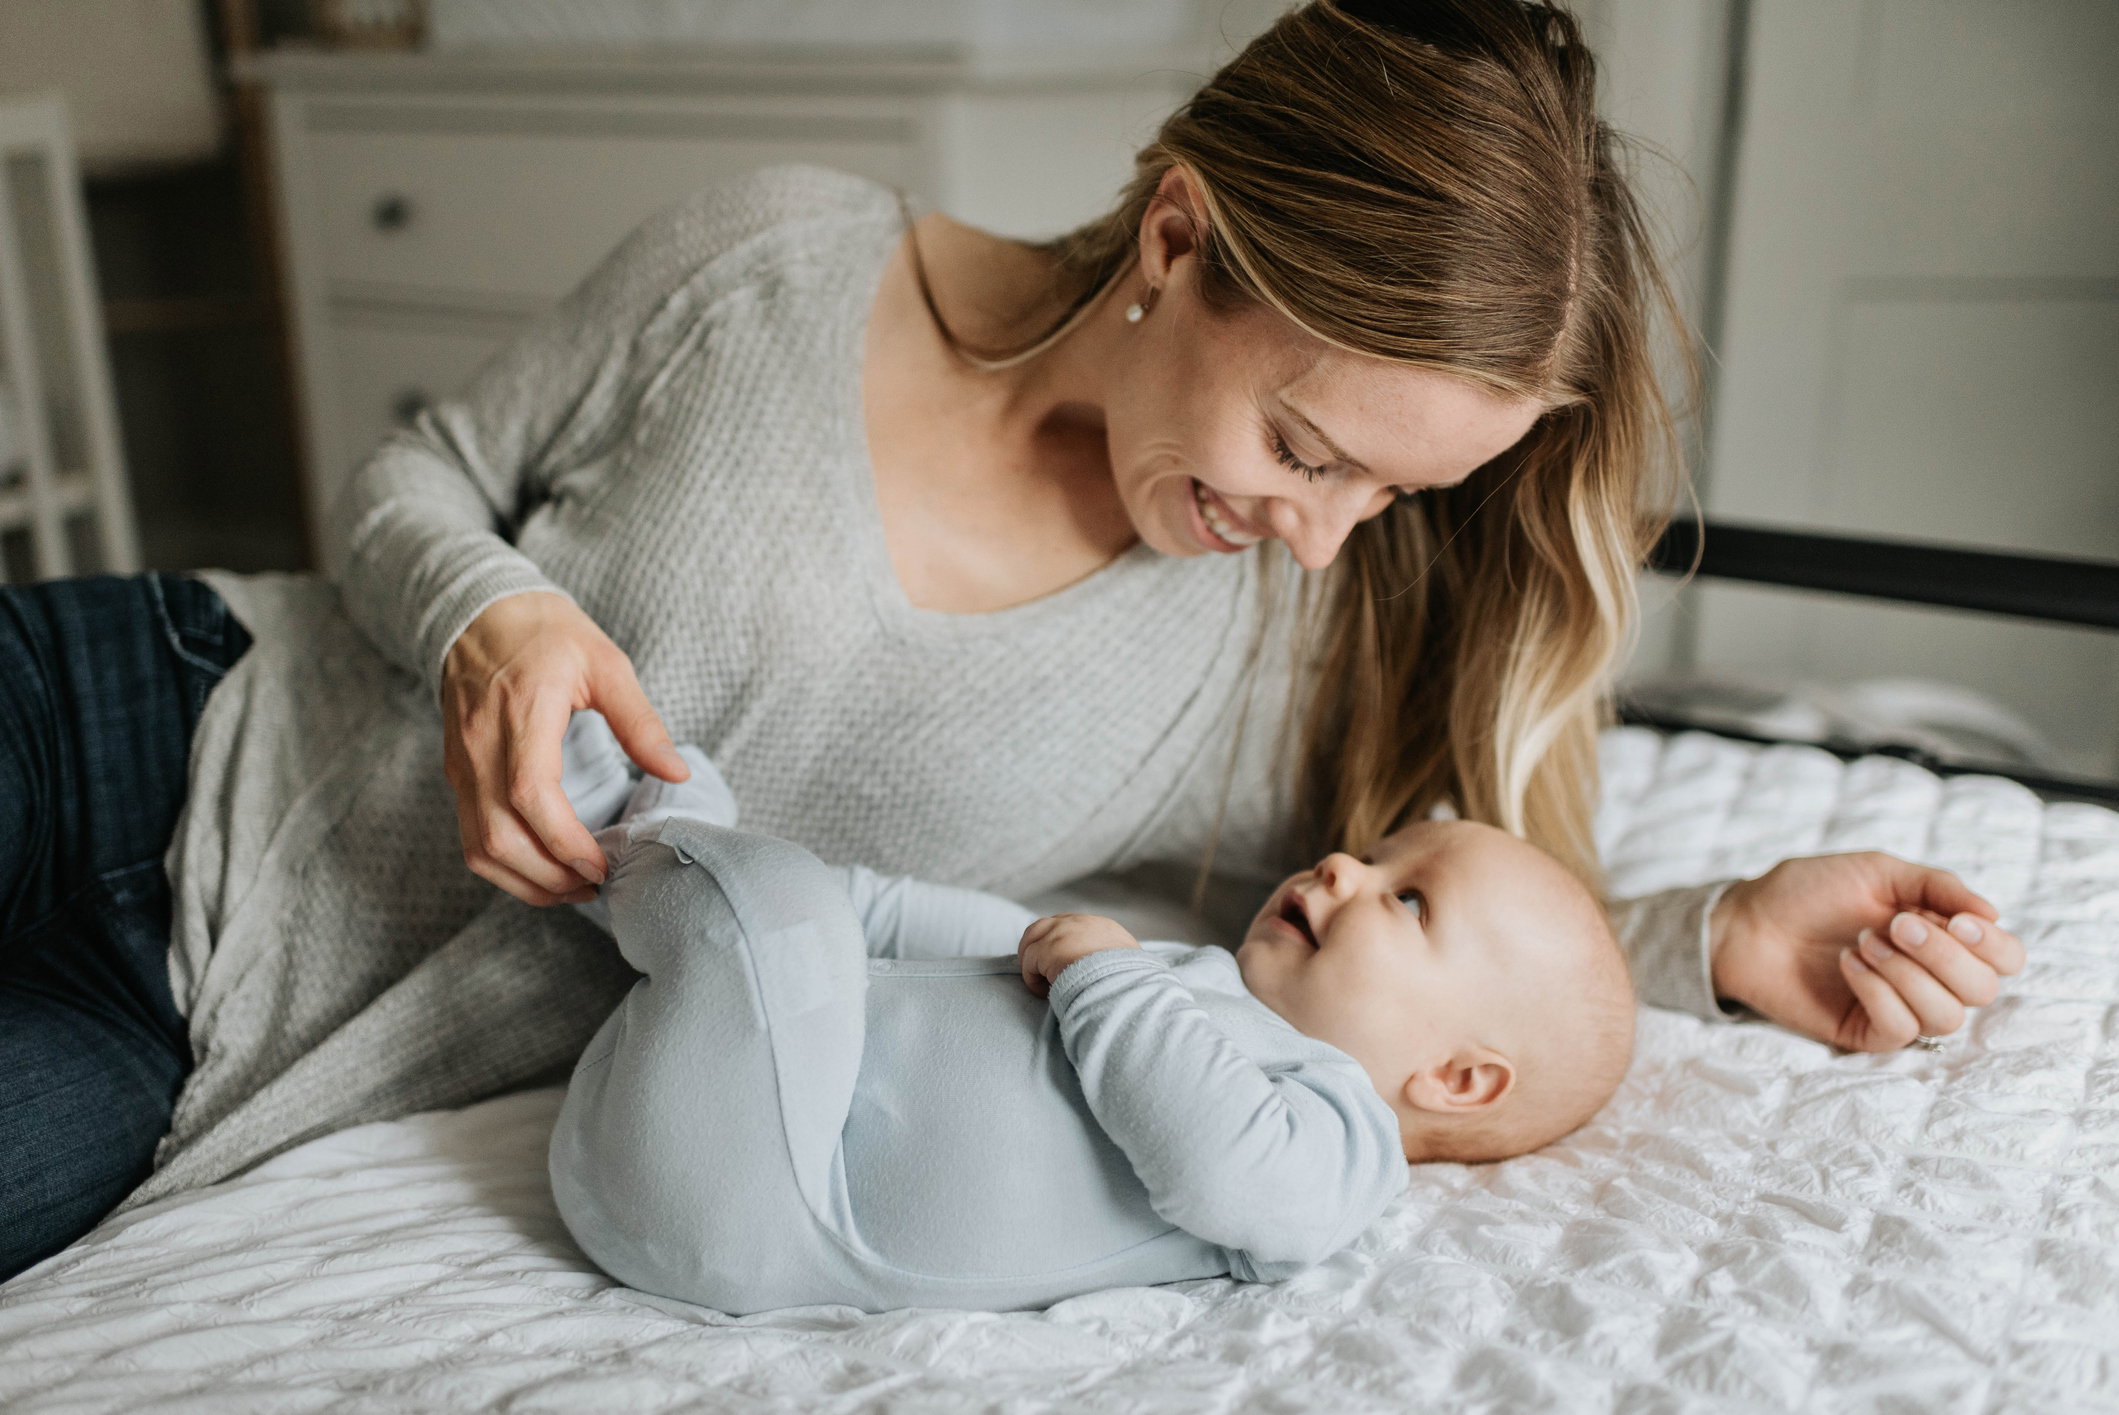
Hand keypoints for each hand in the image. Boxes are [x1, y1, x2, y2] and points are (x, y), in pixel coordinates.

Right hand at [441, 591, 690, 906]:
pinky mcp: (457, 773)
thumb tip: (677, 773)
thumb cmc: (546, 633)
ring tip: (573, 887)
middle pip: (500, 836)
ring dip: (525, 881)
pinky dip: (505, 865)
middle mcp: (481, 746)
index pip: (530, 795)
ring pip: (479, 847)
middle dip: (549, 877)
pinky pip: (471, 836)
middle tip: (595, 885)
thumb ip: (641, 722)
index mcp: (522, 713)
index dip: (565, 843)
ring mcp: (462, 763)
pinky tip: (543, 867)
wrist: (479, 612)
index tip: (602, 865)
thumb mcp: (606, 663)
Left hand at [1018, 914, 1139, 997]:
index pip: (1067, 925)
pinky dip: (1032, 980)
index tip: (1057, 965)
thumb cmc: (1130, 985)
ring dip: (1033, 964)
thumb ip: (1109, 959)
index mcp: (1102, 927)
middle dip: (1035, 949)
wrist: (1130, 990)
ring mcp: (1063, 933)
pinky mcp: (1049, 949)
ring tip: (1044, 986)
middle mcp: (1080, 923)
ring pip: (1031, 941)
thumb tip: (1097, 972)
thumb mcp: (1127, 964)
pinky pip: (1028, 962)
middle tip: (1040, 976)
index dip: (1056, 944)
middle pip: (1042, 926)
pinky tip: (1045, 993)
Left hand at [1709, 852, 2025, 1051]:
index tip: (1959, 921)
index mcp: (1942, 937)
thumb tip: (1994, 913)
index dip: (1994, 945)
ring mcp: (1899, 1007)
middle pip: (1982, 990)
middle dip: (1944, 954)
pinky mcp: (1865, 1032)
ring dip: (1908, 974)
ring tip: (1863, 942)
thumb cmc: (1808, 891)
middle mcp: (1929, 976)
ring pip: (1947, 1016)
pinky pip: (1900, 1029)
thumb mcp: (1878, 872)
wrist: (1747, 919)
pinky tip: (1848, 963)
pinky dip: (1877, 991)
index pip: (2005, 959)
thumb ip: (1938, 887)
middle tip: (1896, 925)